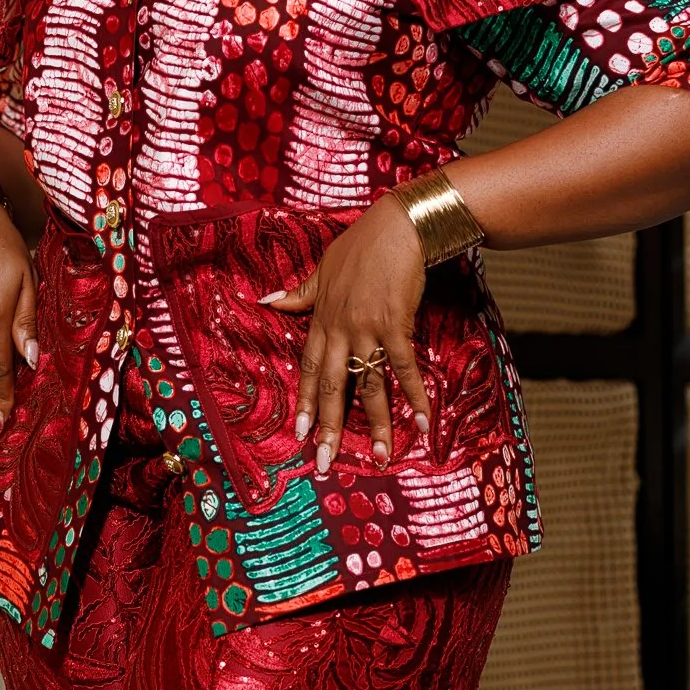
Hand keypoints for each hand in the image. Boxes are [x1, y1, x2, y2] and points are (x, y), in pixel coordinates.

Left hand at [262, 195, 431, 473]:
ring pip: (369, 385)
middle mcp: (341, 329)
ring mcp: (367, 329)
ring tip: (380, 457)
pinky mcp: (395, 325)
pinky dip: (415, 395)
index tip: (301, 433)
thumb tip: (265, 301)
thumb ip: (299, 293)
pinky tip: (423, 421)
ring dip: (377, 424)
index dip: (307, 402)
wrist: (397, 226)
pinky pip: (404, 367)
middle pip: (334, 386)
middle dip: (330, 427)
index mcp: (322, 320)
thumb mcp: (323, 268)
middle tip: (326, 463)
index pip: (310, 369)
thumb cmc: (362, 245)